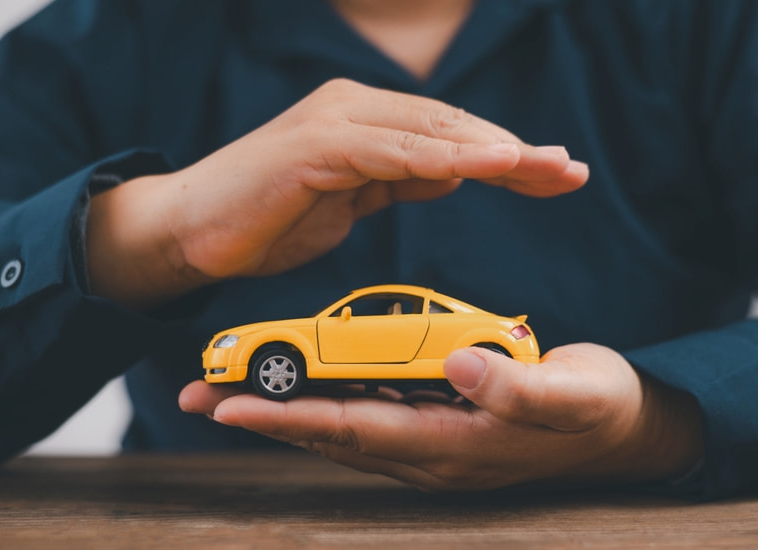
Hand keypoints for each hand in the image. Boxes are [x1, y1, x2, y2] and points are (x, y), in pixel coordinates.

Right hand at [86, 79, 586, 307]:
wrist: (188, 232)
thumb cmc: (266, 219)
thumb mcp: (350, 203)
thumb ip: (398, 180)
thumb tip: (454, 169)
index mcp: (365, 122)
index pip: (449, 133)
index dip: (506, 153)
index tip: (555, 173)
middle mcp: (353, 109)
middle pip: (450, 126)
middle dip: (515, 150)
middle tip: (570, 169)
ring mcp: (332, 122)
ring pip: (426, 131)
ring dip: (489, 148)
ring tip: (542, 165)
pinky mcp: (312, 147)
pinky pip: (387, 151)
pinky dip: (437, 156)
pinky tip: (482, 165)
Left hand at [179, 344, 702, 490]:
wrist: (623, 428)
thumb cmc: (597, 409)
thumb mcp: (571, 395)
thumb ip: (517, 388)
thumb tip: (458, 367)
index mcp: (456, 446)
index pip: (356, 432)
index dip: (291, 419)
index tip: (229, 408)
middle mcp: (432, 451)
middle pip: (332, 434)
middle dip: (264, 417)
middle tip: (199, 397)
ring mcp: (433, 440)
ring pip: (343, 425)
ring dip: (286, 407)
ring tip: (230, 389)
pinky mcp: (439, 421)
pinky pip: (369, 412)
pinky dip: (326, 398)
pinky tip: (302, 383)